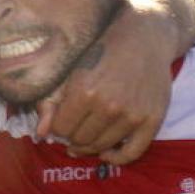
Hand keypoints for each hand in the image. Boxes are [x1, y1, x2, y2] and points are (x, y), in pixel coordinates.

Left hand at [36, 10, 175, 164]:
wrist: (145, 36)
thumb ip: (51, 101)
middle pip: (80, 140)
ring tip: (86, 136)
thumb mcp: (71, 68)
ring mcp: (132, 115)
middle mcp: (109, 106)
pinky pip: (132, 153)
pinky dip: (116, 157)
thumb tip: (41, 133)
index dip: (58, 126)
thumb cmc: (102, 48)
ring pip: (101, 147)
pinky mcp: (152, 120)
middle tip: (75, 127)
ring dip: (90, 146)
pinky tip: (107, 152)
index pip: (60, 129)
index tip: (62, 119)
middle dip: (72, 136)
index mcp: (84, 91)